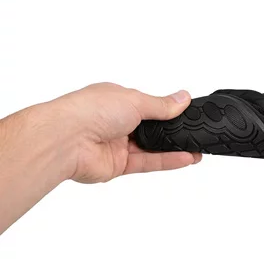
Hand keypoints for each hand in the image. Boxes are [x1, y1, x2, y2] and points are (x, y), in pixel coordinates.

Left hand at [51, 83, 201, 182]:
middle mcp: (117, 121)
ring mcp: (118, 144)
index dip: (168, 109)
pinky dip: (167, 161)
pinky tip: (186, 158)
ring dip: (174, 148)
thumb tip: (183, 98)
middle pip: (152, 128)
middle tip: (195, 133)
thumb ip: (162, 105)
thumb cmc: (90, 110)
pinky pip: (147, 163)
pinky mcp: (118, 165)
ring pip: (152, 148)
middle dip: (173, 131)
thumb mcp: (135, 100)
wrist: (65, 139)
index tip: (188, 112)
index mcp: (118, 100)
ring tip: (197, 149)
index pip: (149, 105)